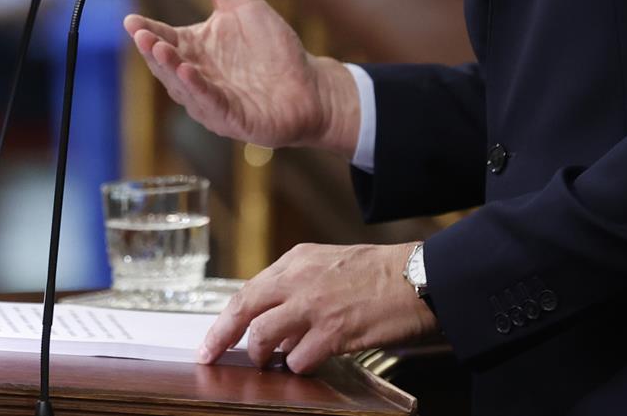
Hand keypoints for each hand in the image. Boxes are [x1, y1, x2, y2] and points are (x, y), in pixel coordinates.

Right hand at [124, 0, 359, 151]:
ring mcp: (213, 101)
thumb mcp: (239, 4)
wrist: (310, 86)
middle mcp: (196, 76)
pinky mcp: (235, 119)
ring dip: (170, 69)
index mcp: (194, 49)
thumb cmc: (272, 49)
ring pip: (184, 86)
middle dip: (152, 49)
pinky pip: (213, 104)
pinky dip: (199, 90)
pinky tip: (189, 73)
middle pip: (167, 63)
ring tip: (159, 49)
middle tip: (139, 33)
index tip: (131, 19)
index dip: (146, 31)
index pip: (163, 37)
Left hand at [199, 242, 437, 373]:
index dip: (224, 321)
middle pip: (244, 310)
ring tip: (274, 362)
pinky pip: (300, 358)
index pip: (246, 292)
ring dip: (265, 356)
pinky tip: (309, 363)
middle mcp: (298, 279)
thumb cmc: (378, 273)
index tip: (209, 343)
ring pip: (265, 337)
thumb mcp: (327, 264)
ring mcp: (315, 306)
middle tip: (210, 358)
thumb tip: (273, 326)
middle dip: (222, 338)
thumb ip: (296, 287)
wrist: (417, 277)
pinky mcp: (335, 331)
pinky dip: (299, 366)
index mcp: (295, 261)